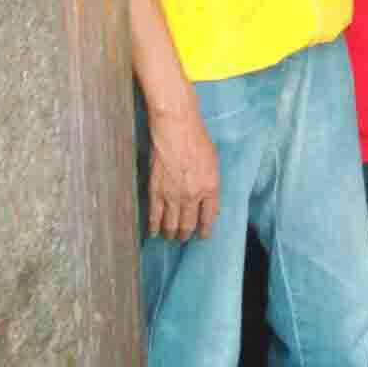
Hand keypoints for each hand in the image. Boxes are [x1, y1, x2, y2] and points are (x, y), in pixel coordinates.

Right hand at [147, 103, 219, 240]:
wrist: (176, 130)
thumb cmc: (197, 141)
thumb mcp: (213, 163)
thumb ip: (211, 184)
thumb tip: (210, 202)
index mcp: (210, 188)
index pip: (208, 217)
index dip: (205, 230)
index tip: (203, 236)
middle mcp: (192, 196)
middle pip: (188, 225)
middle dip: (186, 234)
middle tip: (184, 238)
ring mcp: (172, 196)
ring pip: (171, 224)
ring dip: (171, 233)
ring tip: (170, 236)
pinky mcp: (155, 192)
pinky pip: (154, 216)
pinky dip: (154, 227)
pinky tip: (154, 232)